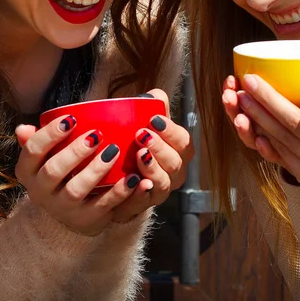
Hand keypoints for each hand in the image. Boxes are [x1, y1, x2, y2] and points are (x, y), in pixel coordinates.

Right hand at [15, 117, 140, 235]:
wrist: (71, 210)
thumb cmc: (61, 171)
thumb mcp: (46, 157)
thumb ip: (37, 140)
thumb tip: (22, 128)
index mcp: (29, 172)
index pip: (32, 151)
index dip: (49, 134)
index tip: (71, 119)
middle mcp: (41, 192)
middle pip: (53, 171)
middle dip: (74, 152)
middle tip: (95, 135)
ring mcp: (63, 209)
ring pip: (76, 190)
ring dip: (95, 170)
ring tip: (113, 151)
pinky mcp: (86, 220)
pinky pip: (103, 206)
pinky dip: (120, 192)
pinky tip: (134, 177)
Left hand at [111, 88, 193, 222]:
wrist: (115, 173)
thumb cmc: (134, 142)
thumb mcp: (143, 121)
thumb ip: (151, 105)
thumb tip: (154, 95)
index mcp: (179, 151)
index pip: (184, 141)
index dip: (171, 131)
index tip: (154, 119)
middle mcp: (174, 173)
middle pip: (175, 163)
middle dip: (160, 148)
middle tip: (142, 135)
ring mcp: (159, 191)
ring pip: (162, 183)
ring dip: (152, 169)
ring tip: (139, 155)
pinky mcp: (140, 205)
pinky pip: (142, 203)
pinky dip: (139, 194)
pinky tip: (134, 182)